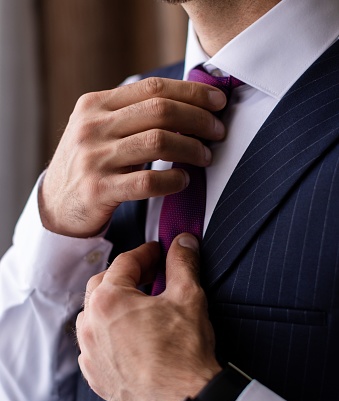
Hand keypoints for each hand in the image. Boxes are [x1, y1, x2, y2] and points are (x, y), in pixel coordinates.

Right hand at [39, 78, 225, 236]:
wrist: (56, 205)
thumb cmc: (90, 165)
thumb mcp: (99, 129)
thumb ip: (131, 114)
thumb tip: (188, 103)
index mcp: (95, 104)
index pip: (152, 87)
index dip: (191, 92)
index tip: (218, 101)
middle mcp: (92, 126)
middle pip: (160, 110)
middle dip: (199, 119)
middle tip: (218, 132)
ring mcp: (94, 158)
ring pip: (158, 142)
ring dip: (191, 148)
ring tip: (205, 157)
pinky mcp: (98, 190)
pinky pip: (147, 182)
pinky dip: (173, 180)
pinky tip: (183, 181)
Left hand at [76, 233, 220, 400]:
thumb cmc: (183, 352)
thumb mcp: (188, 297)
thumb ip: (182, 263)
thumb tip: (184, 242)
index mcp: (108, 300)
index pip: (125, 263)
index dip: (145, 253)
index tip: (158, 252)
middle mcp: (90, 325)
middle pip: (103, 286)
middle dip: (126, 276)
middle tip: (149, 273)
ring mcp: (89, 353)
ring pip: (94, 316)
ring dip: (112, 305)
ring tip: (137, 305)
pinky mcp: (95, 376)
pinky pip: (94, 345)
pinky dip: (107, 334)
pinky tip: (128, 337)